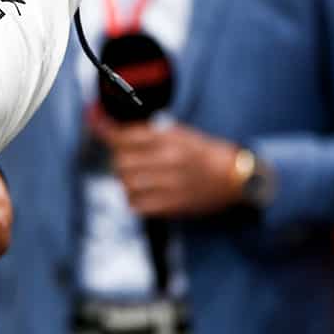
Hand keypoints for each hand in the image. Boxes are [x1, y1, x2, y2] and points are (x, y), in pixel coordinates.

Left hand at [104, 121, 242, 218]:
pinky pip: (137, 205)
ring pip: (127, 184)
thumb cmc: (205, 153)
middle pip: (121, 162)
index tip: (97, 127)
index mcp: (170, 138)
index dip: (107, 133)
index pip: (125, 136)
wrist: (237, 178)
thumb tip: (110, 127)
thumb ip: (146, 131)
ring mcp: (170, 184)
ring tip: (137, 179)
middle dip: (118, 161)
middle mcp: (168, 160)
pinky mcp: (173, 206)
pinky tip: (144, 195)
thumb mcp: (179, 133)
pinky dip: (134, 200)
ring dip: (126, 182)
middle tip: (127, 161)